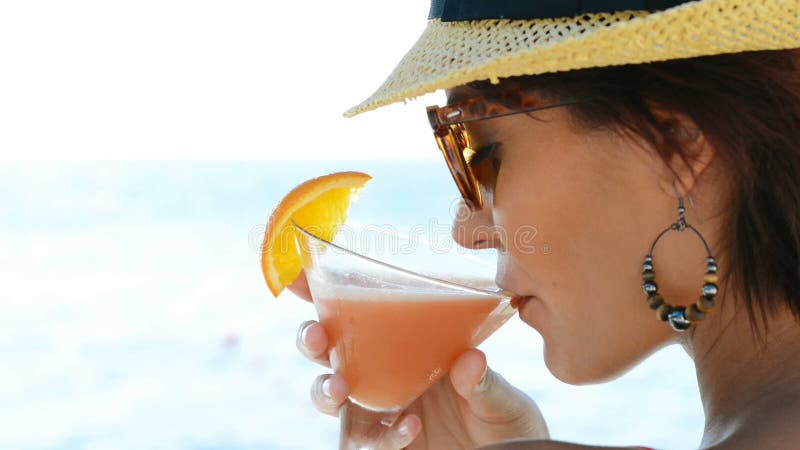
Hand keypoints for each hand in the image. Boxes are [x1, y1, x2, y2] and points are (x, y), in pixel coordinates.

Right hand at [289, 273, 549, 448]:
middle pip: (330, 351)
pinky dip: (382, 435)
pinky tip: (409, 426)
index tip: (301, 277)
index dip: (326, 295)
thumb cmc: (506, 418)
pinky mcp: (387, 446)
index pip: (361, 314)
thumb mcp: (502, 395)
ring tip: (339, 387)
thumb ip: (484, 381)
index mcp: (408, 345)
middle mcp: (386, 374)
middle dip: (310, 339)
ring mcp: (383, 412)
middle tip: (316, 336)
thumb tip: (469, 361)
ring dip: (323, 389)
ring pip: (331, 396)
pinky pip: (367, 440)